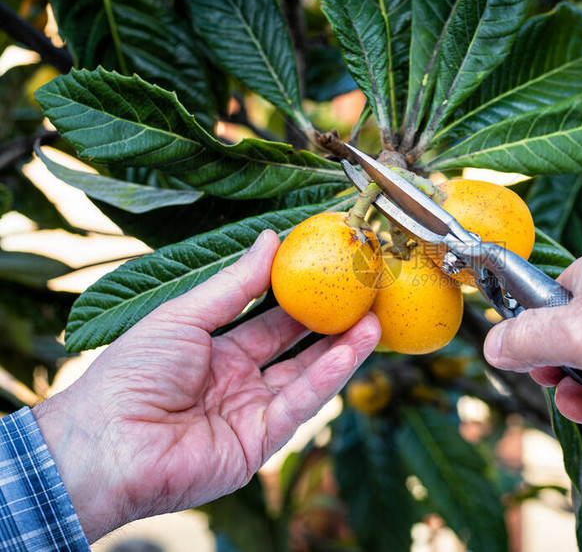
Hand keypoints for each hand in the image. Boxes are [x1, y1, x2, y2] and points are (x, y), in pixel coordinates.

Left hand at [32, 230, 380, 540]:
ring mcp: (250, 413)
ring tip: (375, 320)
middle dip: (332, 324)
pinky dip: (326, 378)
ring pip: (306, 377)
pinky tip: (351, 351)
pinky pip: (299, 405)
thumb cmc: (131, 373)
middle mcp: (238, 382)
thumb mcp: (185, 315)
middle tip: (365, 296)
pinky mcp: (259, 442)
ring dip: (341, 351)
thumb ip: (234, 283)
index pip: (269, 320)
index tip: (331, 269)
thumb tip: (270, 238)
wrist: (105, 444)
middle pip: (295, 348)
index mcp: (215, 351)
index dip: (300, 296)